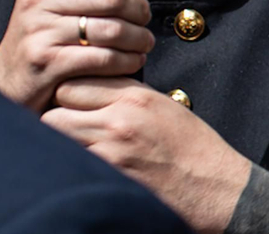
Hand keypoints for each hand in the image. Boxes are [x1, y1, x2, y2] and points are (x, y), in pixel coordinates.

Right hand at [0, 0, 158, 110]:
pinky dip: (127, 61)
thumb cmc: (49, 33)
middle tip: (143, 20)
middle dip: (140, 11)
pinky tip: (130, 60)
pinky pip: (105, 57)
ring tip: (142, 43)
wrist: (12, 79)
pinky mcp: (46, 61)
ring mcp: (38, 30)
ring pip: (113, 29)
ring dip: (139, 39)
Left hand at [43, 78, 252, 233]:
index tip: (76, 105)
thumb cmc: (193, 148)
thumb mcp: (166, 108)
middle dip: (58, 116)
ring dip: (59, 140)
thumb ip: (128, 97)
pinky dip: (69, 163)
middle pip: (56, 107)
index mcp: (138, 96)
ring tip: (78, 147)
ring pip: (55, 134)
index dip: (70, 95)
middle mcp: (120, 118)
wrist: (213, 185)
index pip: (75, 83)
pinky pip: (67, 162)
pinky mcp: (105, 175)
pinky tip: (86, 166)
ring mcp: (110, 148)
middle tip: (71, 128)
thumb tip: (93, 93)